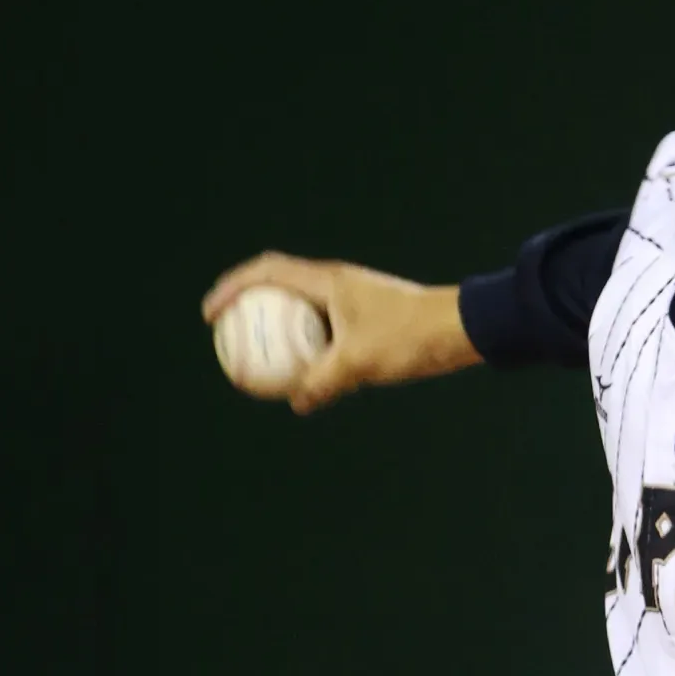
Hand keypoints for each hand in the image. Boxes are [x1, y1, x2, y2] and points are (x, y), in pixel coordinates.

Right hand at [202, 251, 478, 413]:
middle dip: (249, 309)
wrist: (464, 327)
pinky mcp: (369, 318)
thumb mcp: (361, 362)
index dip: (230, 288)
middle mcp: (338, 283)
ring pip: (304, 313)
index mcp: (328, 280)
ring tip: (259, 363)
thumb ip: (323, 382)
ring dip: (279, 332)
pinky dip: (308, 347)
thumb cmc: (412, 336)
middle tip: (227, 338)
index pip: (265, 271)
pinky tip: (305, 378)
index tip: (210, 316)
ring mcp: (354, 299)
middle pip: (279, 288)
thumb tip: (297, 403)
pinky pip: (325, 331)